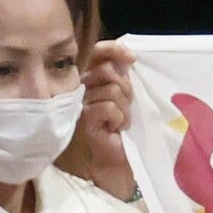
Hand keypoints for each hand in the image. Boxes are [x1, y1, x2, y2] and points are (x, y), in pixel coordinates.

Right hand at [61, 40, 136, 200]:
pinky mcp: (84, 121)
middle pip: (106, 71)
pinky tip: (116, 129)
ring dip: (124, 108)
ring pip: (111, 90)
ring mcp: (81, 105)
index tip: (131, 57)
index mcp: (92, 80)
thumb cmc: (122, 130)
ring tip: (121, 123)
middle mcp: (82, 89)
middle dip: (125, 89)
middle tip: (126, 108)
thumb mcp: (126, 99)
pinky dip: (119, 118)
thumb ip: (122, 77)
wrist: (116, 162)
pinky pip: (108, 107)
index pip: (97, 53)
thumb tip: (127, 57)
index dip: (112, 49)